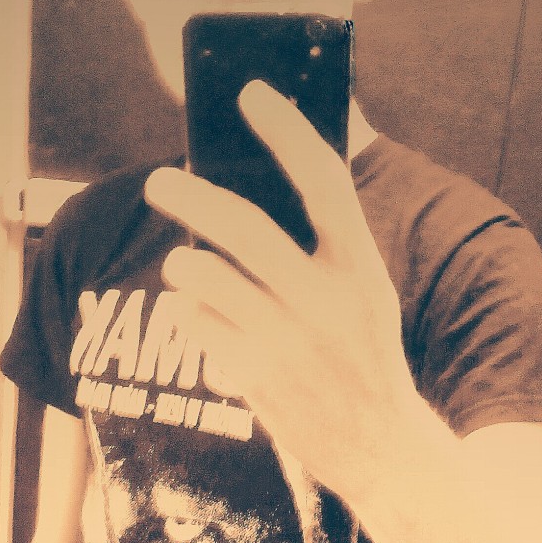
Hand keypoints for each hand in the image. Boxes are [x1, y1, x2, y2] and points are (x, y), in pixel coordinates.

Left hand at [145, 81, 417, 508]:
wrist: (383, 449)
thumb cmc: (363, 359)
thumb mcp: (365, 296)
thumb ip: (324, 249)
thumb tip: (254, 190)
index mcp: (362, 268)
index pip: (324, 181)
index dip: (287, 131)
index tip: (251, 93)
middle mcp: (328, 301)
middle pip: (244, 227)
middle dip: (191, 196)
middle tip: (159, 181)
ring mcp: (290, 343)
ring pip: (204, 278)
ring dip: (182, 264)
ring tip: (181, 263)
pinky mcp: (257, 379)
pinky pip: (196, 326)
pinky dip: (186, 314)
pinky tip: (195, 318)